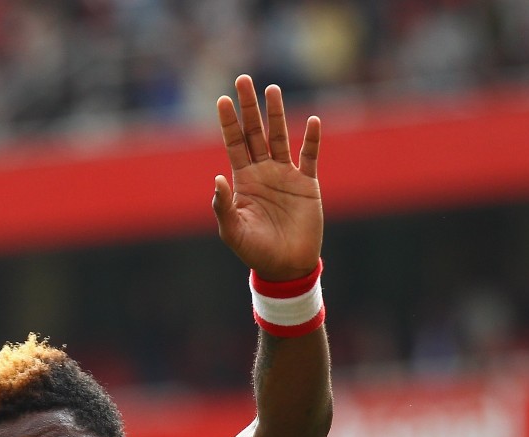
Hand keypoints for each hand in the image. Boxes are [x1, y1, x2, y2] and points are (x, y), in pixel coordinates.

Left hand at [213, 74, 321, 281]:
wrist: (285, 265)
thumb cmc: (255, 250)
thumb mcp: (232, 230)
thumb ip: (222, 206)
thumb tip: (217, 179)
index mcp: (243, 180)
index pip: (234, 144)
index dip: (228, 122)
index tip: (221, 100)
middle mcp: (263, 172)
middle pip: (255, 132)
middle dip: (249, 107)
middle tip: (243, 80)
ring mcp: (286, 175)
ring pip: (280, 137)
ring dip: (276, 114)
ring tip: (272, 90)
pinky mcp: (307, 184)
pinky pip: (310, 157)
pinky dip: (311, 140)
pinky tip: (312, 121)